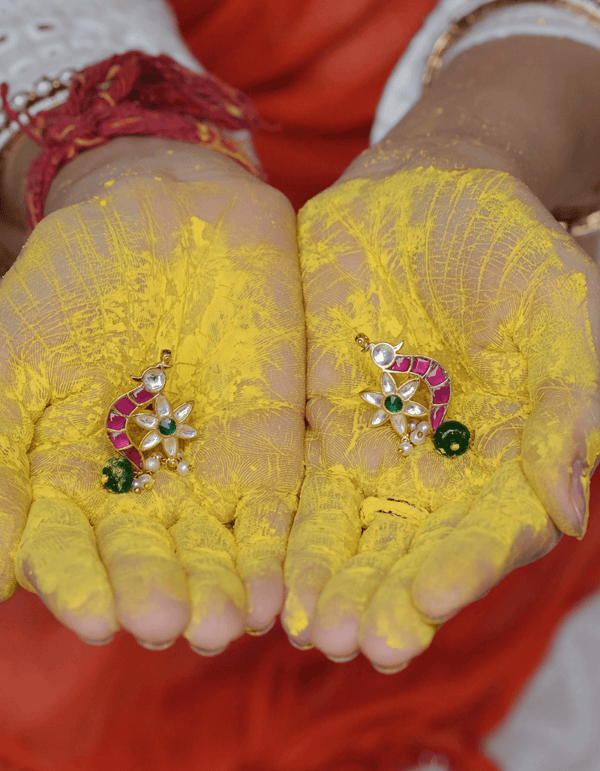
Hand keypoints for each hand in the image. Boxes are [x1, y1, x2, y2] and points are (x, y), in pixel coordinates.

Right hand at [0, 137, 304, 652]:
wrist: (164, 214)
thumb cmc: (78, 276)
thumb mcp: (19, 351)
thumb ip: (0, 445)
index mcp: (71, 474)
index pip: (71, 548)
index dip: (80, 583)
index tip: (94, 617)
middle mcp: (140, 488)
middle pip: (147, 560)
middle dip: (156, 593)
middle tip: (166, 624)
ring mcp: (207, 470)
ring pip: (212, 550)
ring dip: (217, 590)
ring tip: (222, 625)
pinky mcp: (270, 449)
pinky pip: (274, 514)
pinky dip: (273, 551)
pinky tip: (274, 590)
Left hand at [281, 139, 599, 671]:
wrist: (418, 197)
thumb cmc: (502, 240)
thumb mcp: (558, 301)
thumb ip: (572, 396)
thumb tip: (564, 505)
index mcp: (513, 451)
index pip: (493, 529)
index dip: (466, 567)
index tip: (430, 598)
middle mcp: (445, 469)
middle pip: (419, 552)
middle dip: (390, 599)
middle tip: (360, 642)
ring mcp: (379, 452)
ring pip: (358, 538)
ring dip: (336, 586)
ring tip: (315, 632)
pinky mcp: (320, 429)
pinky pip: (304, 494)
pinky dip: (291, 539)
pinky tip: (275, 583)